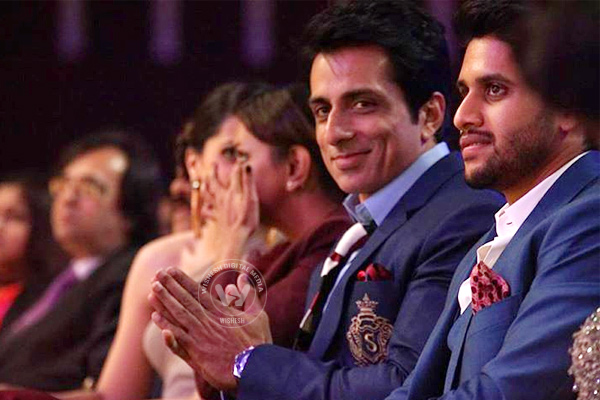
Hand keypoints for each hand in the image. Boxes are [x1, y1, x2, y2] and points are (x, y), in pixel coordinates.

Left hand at [148, 267, 271, 391]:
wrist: (254, 367)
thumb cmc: (257, 342)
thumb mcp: (257, 314)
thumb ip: (247, 294)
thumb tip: (241, 277)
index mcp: (221, 311)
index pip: (198, 291)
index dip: (183, 280)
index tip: (171, 270)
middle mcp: (208, 320)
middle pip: (185, 299)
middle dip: (170, 286)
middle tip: (157, 274)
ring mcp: (201, 335)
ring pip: (179, 314)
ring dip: (165, 301)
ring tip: (153, 289)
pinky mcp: (196, 351)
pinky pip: (177, 336)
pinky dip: (166, 326)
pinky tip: (155, 317)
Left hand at [201, 162, 259, 260]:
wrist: (235, 239)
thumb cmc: (245, 220)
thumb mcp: (250, 199)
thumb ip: (247, 182)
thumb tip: (245, 164)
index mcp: (231, 192)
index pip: (234, 175)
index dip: (238, 166)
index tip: (240, 160)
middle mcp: (222, 198)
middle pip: (214, 182)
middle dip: (213, 172)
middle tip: (213, 164)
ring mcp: (218, 209)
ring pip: (207, 195)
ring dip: (204, 186)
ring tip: (203, 181)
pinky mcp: (217, 219)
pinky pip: (207, 212)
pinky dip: (204, 208)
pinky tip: (204, 208)